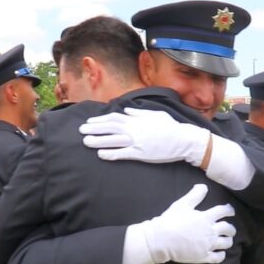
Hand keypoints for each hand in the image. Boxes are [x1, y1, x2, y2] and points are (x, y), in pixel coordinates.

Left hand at [80, 108, 210, 165]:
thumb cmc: (170, 127)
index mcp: (137, 119)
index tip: (90, 122)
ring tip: (86, 142)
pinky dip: (111, 154)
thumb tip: (126, 109)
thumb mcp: (155, 114)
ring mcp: (137, 141)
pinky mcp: (141, 153)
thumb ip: (139, 112)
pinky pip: (123, 153)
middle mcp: (134, 129)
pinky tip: (101, 155)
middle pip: (110, 127)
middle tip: (81, 131)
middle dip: (94, 129)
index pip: (114, 118)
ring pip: (113, 140)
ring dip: (98, 141)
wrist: (183, 139)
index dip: (100, 120)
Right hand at [138, 184, 235, 263]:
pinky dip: (221, 255)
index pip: (224, 211)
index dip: (229, 210)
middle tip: (230, 229)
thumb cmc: (171, 221)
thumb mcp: (182, 204)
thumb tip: (204, 186)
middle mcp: (210, 231)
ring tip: (227, 240)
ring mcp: (208, 245)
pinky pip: (218, 258)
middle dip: (231, 228)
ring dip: (228, 241)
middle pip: (228, 228)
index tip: (230, 211)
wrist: (162, 240)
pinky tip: (221, 254)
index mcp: (206, 217)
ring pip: (226, 243)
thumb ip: (195, 195)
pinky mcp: (204, 257)